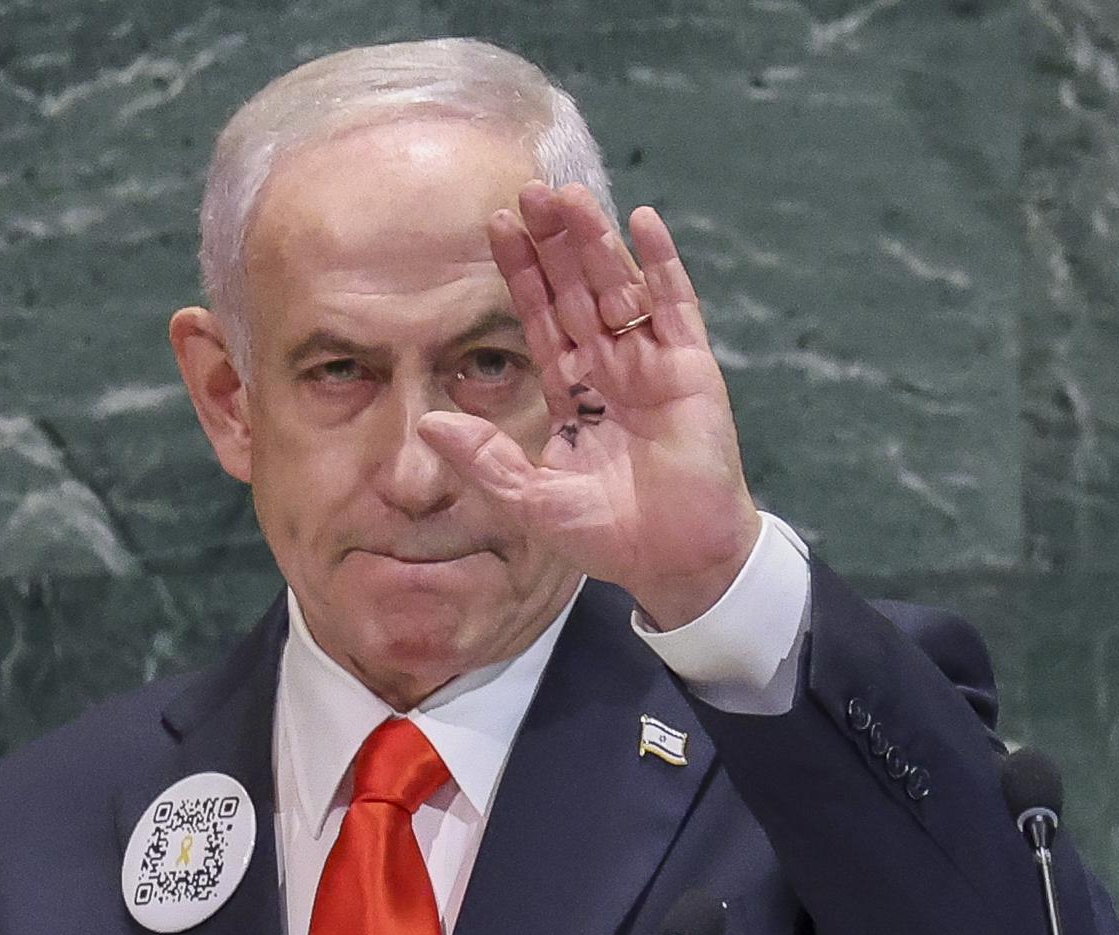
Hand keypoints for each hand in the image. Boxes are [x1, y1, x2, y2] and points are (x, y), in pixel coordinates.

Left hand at [418, 182, 762, 630]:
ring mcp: (652, 363)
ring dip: (595, 240)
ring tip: (569, 194)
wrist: (676, 560)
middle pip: (576, 290)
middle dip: (552, 243)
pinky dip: (661, 263)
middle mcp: (609, 368)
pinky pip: (676, 304)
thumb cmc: (607, 536)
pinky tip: (643, 220)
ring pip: (618, 287)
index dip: (520, 274)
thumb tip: (427, 421)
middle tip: (527, 190)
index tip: (495, 225)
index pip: (539, 318)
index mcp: (571, 393)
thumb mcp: (530, 498)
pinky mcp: (691, 368)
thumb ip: (483, 458)